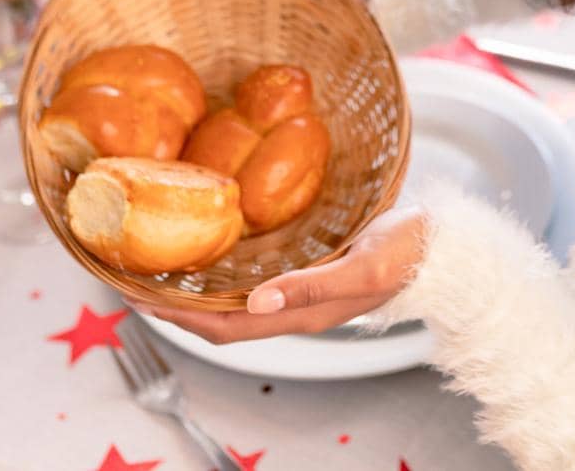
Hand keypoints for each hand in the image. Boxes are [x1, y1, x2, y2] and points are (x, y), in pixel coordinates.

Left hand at [128, 208, 427, 342]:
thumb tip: (258, 300)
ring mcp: (301, 292)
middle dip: (170, 304)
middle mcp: (295, 309)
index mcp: (304, 314)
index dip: (174, 317)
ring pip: (232, 302)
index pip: (222, 327)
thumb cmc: (411, 252)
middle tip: (127, 277)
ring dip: (191, 290)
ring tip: (156, 265)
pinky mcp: (309, 272)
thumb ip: (314, 285)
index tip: (133, 295)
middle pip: (217, 319)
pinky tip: (209, 251)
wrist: (447, 246)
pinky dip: (220, 272)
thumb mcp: (365, 265)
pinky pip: (251, 281)